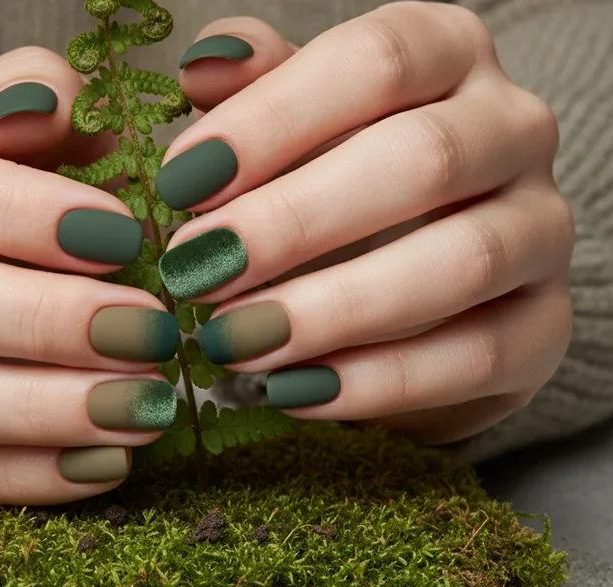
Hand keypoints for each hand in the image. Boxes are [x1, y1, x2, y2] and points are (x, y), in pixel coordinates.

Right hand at [0, 48, 181, 503]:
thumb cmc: (23, 172)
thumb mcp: (35, 114)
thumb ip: (39, 92)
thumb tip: (35, 109)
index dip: (20, 216)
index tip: (124, 236)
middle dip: (42, 324)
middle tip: (152, 334)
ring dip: (44, 412)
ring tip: (148, 406)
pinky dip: (27, 475)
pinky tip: (111, 459)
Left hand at [157, 2, 573, 444]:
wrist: (410, 276)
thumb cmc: (336, 176)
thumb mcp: (293, 117)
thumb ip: (253, 87)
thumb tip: (202, 67)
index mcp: (450, 53)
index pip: (375, 62)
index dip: (271, 121)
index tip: (181, 182)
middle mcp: (513, 129)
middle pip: (422, 159)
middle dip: (293, 222)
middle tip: (197, 268)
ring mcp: (541, 229)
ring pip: (459, 262)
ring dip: (331, 309)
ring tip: (234, 339)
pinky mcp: (546, 325)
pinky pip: (477, 357)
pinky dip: (377, 382)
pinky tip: (293, 390)